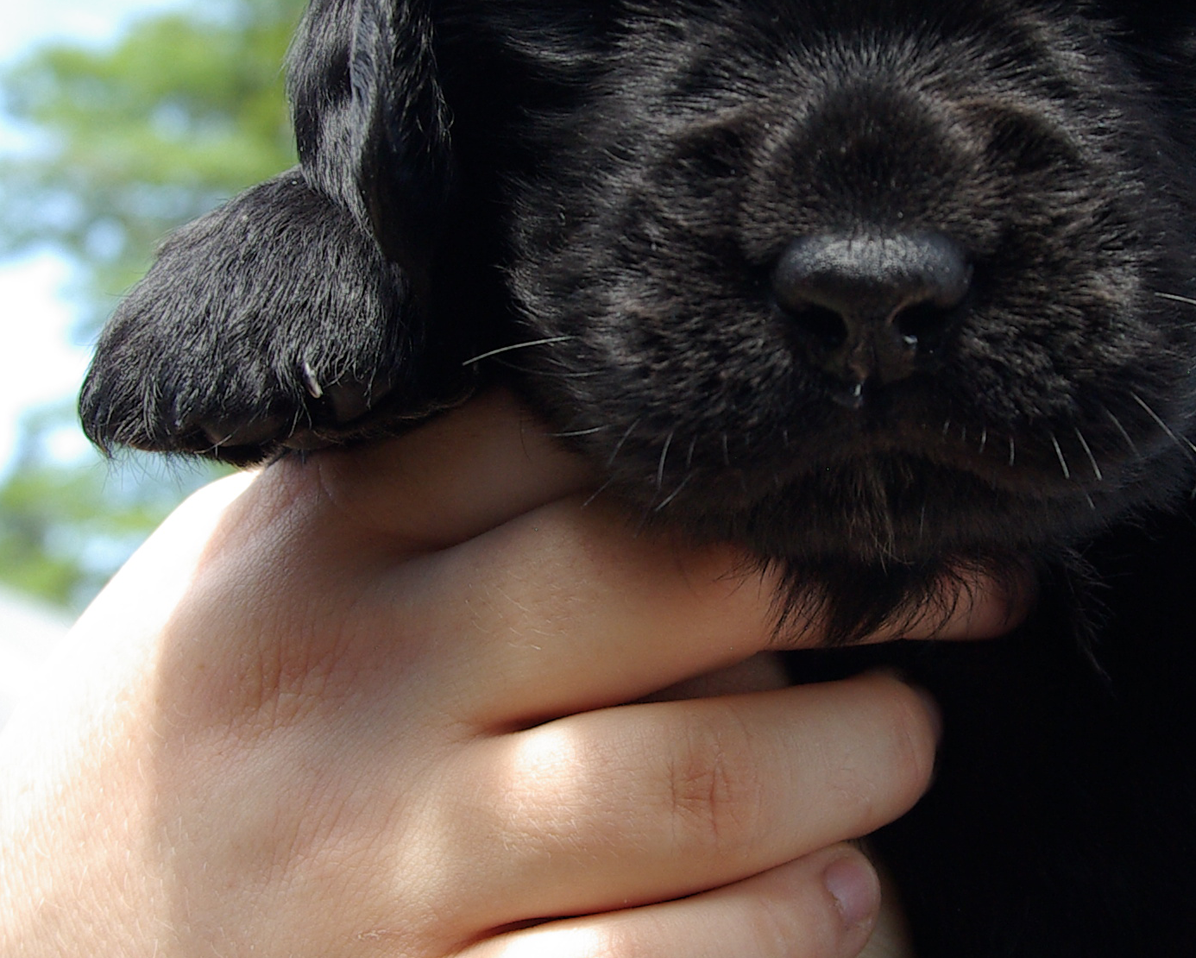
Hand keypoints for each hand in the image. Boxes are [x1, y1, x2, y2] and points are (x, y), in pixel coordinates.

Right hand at [0, 391, 1014, 955]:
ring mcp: (374, 868)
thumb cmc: (211, 721)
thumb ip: (442, 471)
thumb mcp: (282, 557)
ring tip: (899, 750)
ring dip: (861, 763)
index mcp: (325, 532)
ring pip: (701, 788)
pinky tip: (837, 905)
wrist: (13, 939)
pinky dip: (783, 943)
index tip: (880, 465)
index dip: (771, 453)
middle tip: (966, 592)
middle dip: (865, 587)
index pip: (593, 436)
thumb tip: (694, 424)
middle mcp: (352, 679)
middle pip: (679, 581)